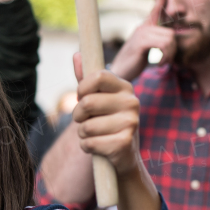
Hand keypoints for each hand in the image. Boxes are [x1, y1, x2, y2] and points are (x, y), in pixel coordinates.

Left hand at [70, 53, 142, 177]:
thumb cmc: (106, 121)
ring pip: (86, 126)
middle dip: (77, 115)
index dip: (82, 88)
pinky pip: (90, 143)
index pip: (98, 76)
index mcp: (125, 87)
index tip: (81, 97)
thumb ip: (86, 78)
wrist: (124, 155)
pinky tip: (98, 146)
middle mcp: (132, 102)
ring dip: (82, 133)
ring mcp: (131, 123)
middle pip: (87, 102)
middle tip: (84, 120)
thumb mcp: (97, 98)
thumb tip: (77, 54)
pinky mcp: (125, 143)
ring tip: (94, 134)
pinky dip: (87, 147)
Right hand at [110, 0, 176, 81]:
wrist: (119, 73)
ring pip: (169, 39)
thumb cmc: (133, 62)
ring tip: (162, 62)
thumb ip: (155, 41)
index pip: (155, 9)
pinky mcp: (141, 42)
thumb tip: (170, 40)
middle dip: (173, 49)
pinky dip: (166, 56)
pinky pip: (164, 44)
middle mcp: (143, 28)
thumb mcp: (145, 49)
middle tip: (166, 60)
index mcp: (144, 28)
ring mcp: (141, 34)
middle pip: (171, 33)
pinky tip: (159, 64)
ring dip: (170, 54)